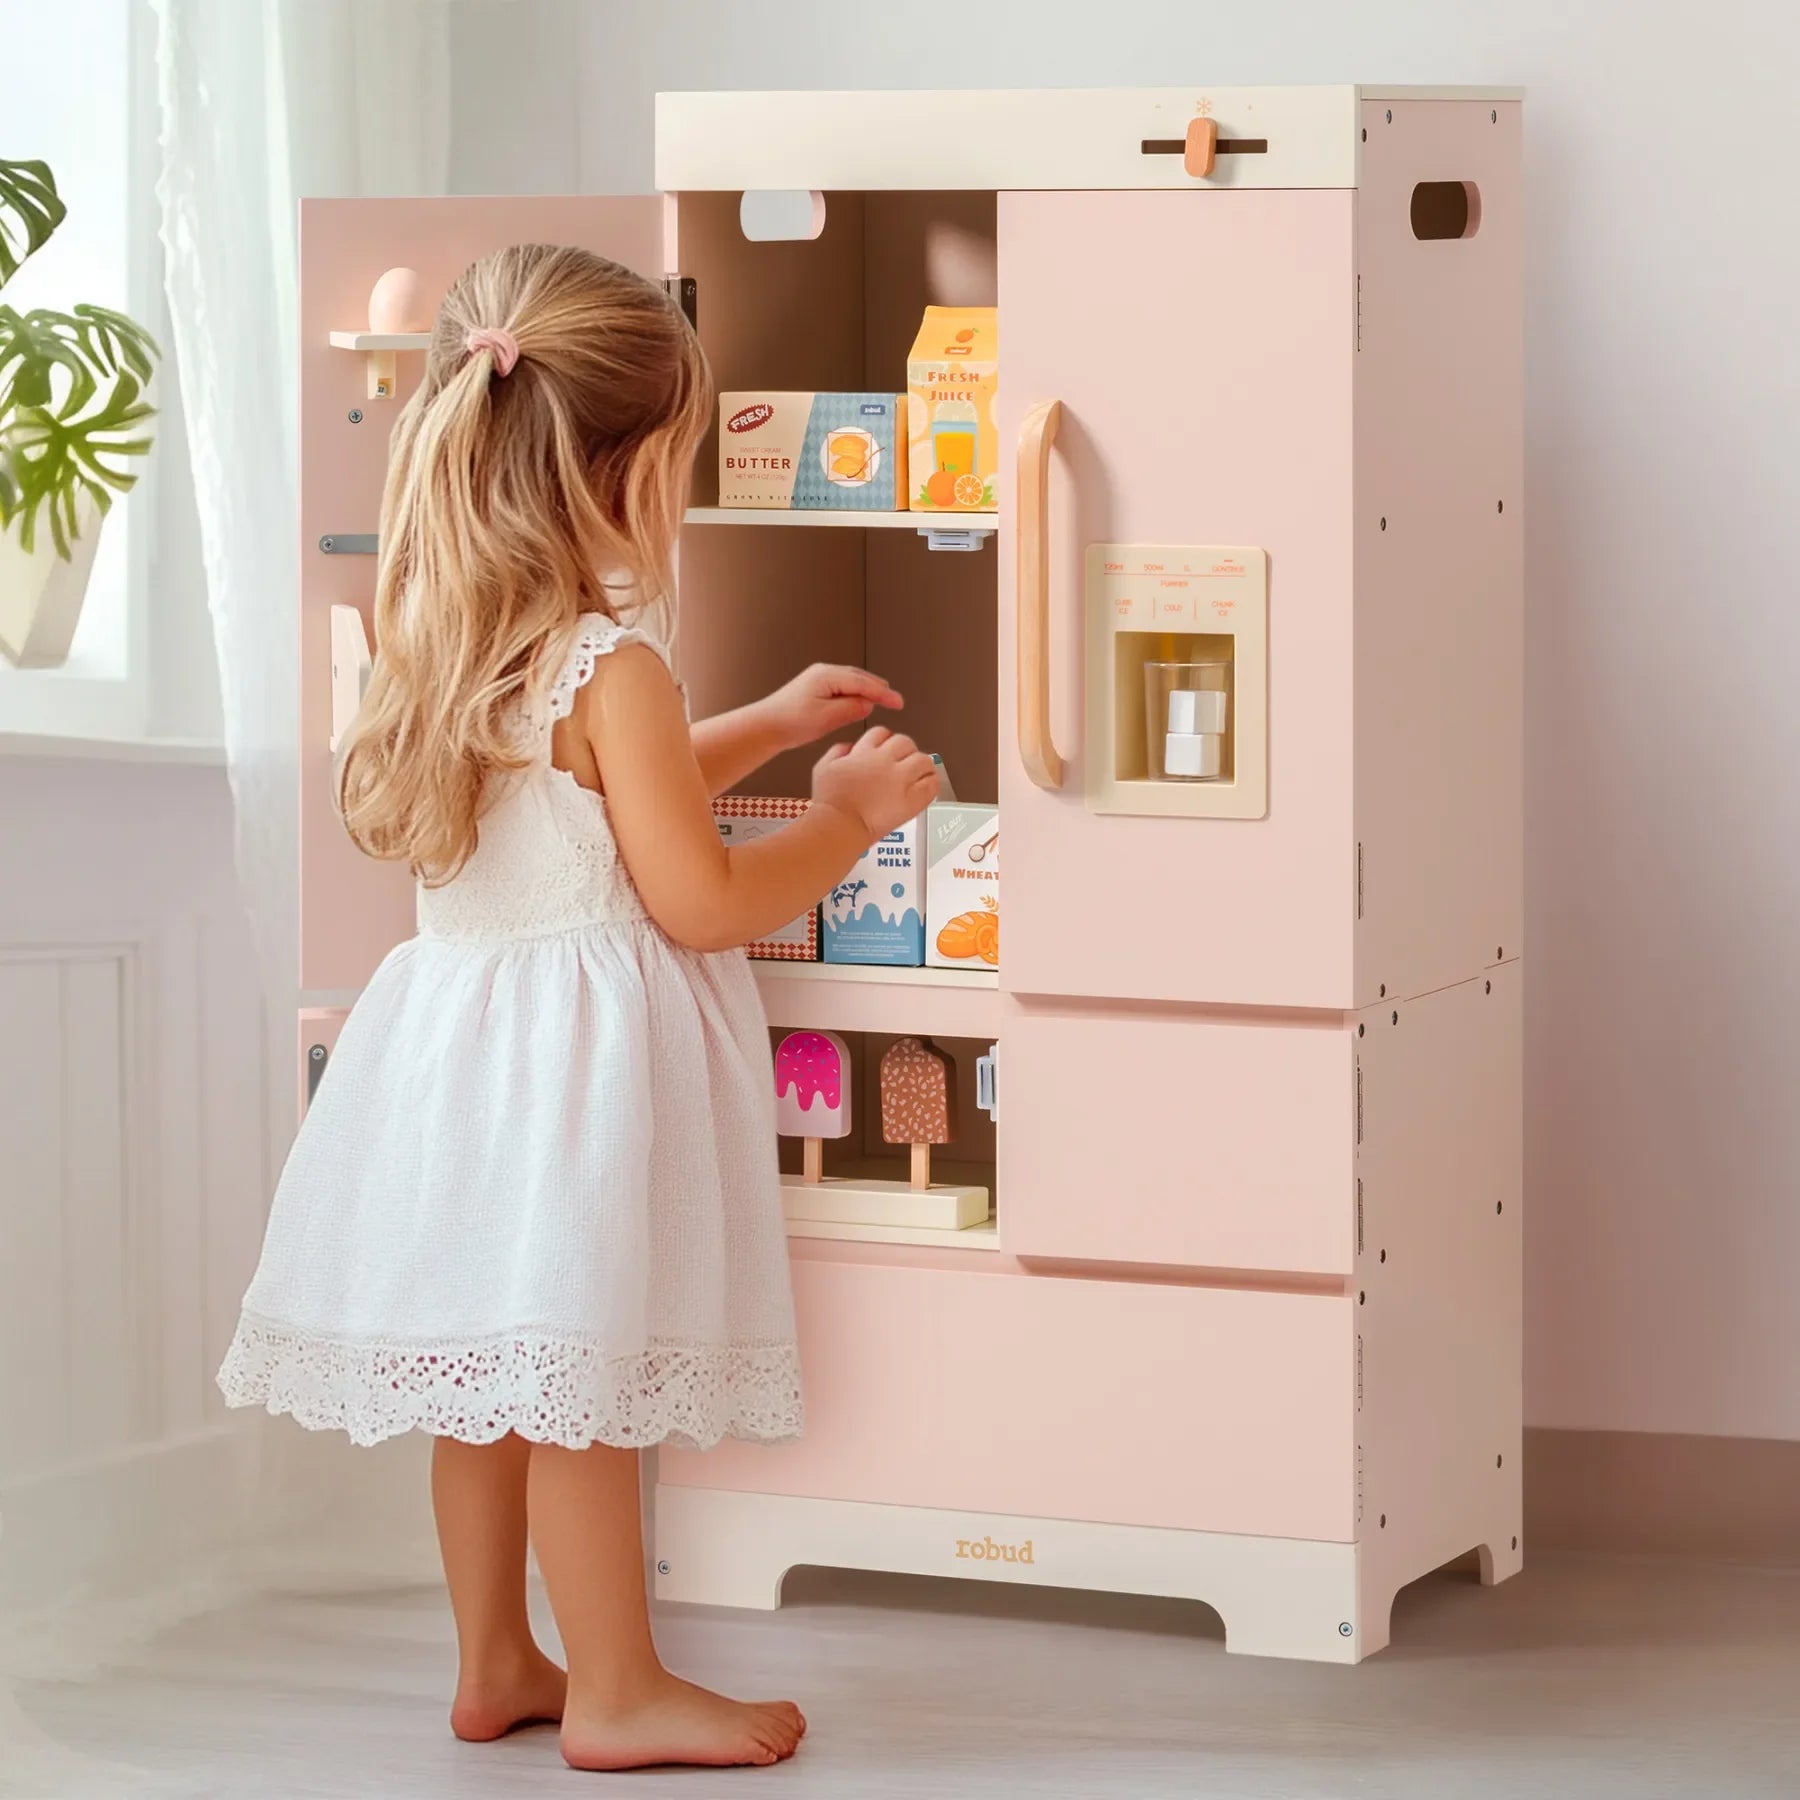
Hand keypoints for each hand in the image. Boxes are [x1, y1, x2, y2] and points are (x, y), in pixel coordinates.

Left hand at [763, 664, 902, 750]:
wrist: (766, 726)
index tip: (898, 702)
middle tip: (895, 701)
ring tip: (883, 701)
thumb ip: (852, 708)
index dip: (883, 693)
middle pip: (859, 677)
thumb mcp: (827, 718)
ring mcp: (818, 679)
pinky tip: (859, 703)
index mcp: (827, 676)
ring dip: (867, 691)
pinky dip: (854, 694)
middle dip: (878, 689)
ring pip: (851, 682)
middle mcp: (823, 672)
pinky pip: (842, 687)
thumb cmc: (790, 722)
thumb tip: (868, 703)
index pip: (863, 682)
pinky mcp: (815, 688)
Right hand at [811, 727, 939, 843]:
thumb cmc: (830, 802)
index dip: (884, 741)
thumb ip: (837, 751)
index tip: (885, 751)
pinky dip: (931, 783)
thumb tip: (849, 747)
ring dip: (921, 765)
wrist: (840, 825)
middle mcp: (886, 761)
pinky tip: (926, 787)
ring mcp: (901, 779)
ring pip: (923, 759)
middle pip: (905, 742)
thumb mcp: (823, 767)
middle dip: (904, 750)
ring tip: (918, 774)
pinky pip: (932, 783)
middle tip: (903, 763)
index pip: (882, 733)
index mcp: (865, 752)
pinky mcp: (913, 799)